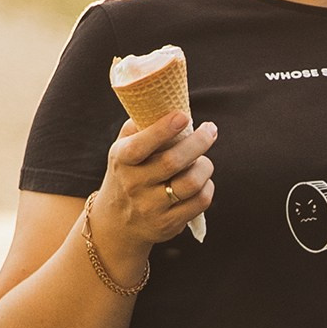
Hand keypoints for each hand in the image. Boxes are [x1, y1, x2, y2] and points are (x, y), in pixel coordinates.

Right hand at [98, 110, 216, 251]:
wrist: (116, 223)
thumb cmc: (127, 174)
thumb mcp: (123, 150)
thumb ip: (139, 126)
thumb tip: (167, 103)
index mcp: (121, 160)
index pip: (141, 145)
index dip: (163, 130)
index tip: (183, 116)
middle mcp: (133, 185)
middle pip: (173, 162)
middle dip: (199, 142)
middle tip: (210, 130)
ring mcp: (150, 207)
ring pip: (191, 183)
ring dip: (205, 166)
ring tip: (204, 160)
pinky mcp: (167, 224)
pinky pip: (200, 202)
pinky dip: (207, 187)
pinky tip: (203, 182)